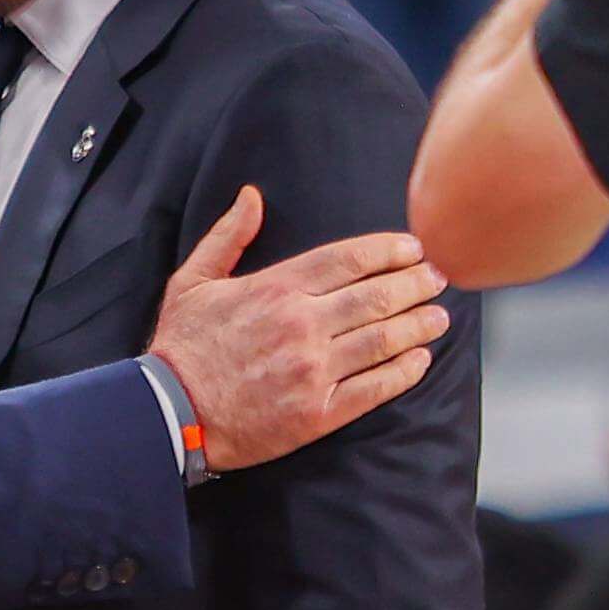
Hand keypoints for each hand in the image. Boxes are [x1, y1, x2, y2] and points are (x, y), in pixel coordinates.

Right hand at [146, 189, 449, 473]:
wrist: (169, 413)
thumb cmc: (182, 346)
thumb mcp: (192, 281)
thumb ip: (227, 236)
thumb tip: (251, 196)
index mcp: (276, 289)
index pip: (349, 259)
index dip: (389, 250)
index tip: (413, 248)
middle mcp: (301, 325)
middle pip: (376, 296)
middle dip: (415, 284)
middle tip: (438, 279)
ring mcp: (312, 370)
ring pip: (383, 340)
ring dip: (419, 326)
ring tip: (439, 317)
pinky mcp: (317, 413)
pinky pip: (374, 388)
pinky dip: (404, 372)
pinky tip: (421, 360)